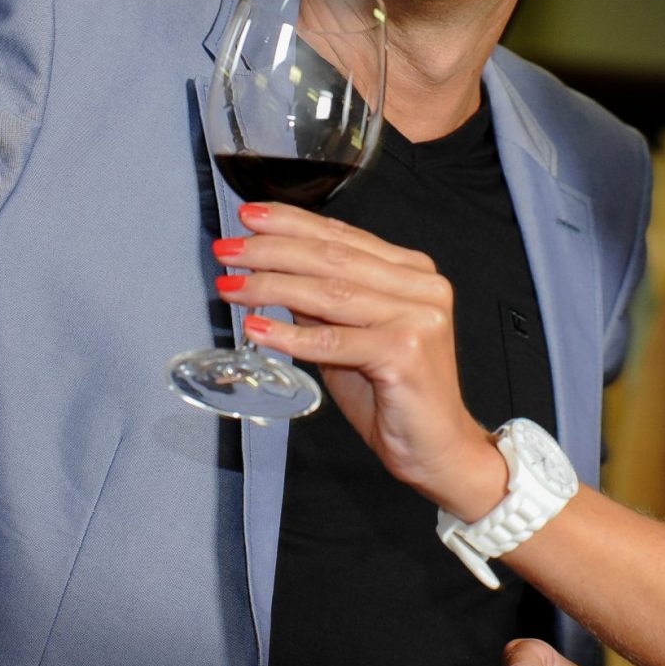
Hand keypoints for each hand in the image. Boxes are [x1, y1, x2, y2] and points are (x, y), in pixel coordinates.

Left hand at [214, 203, 506, 512]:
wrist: (436, 449)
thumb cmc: (395, 395)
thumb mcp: (351, 338)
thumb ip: (321, 305)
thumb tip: (270, 275)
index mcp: (412, 273)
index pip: (343, 236)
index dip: (292, 224)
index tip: (249, 217)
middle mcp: (421, 286)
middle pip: (332, 258)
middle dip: (271, 249)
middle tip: (228, 250)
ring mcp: (417, 317)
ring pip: (329, 292)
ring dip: (271, 287)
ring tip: (231, 286)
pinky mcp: (405, 353)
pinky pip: (333, 340)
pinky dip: (290, 336)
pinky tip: (257, 328)